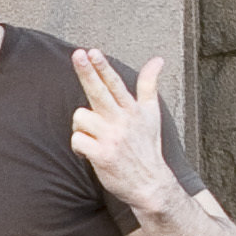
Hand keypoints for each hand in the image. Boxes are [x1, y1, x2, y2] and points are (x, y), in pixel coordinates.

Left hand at [70, 48, 175, 216]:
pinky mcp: (102, 155)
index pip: (115, 83)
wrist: (150, 183)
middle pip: (99, 92)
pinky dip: (79, 146)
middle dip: (87, 72)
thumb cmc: (147, 147)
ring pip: (80, 118)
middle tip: (77, 55)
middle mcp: (122, 121)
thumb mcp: (152, 114)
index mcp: (132, 110)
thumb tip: (158, 60)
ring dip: (81, 127)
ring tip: (93, 138)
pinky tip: (89, 152)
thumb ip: (149, 85)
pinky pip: (77, 140)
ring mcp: (112, 138)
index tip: (93, 51)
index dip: (103, 67)